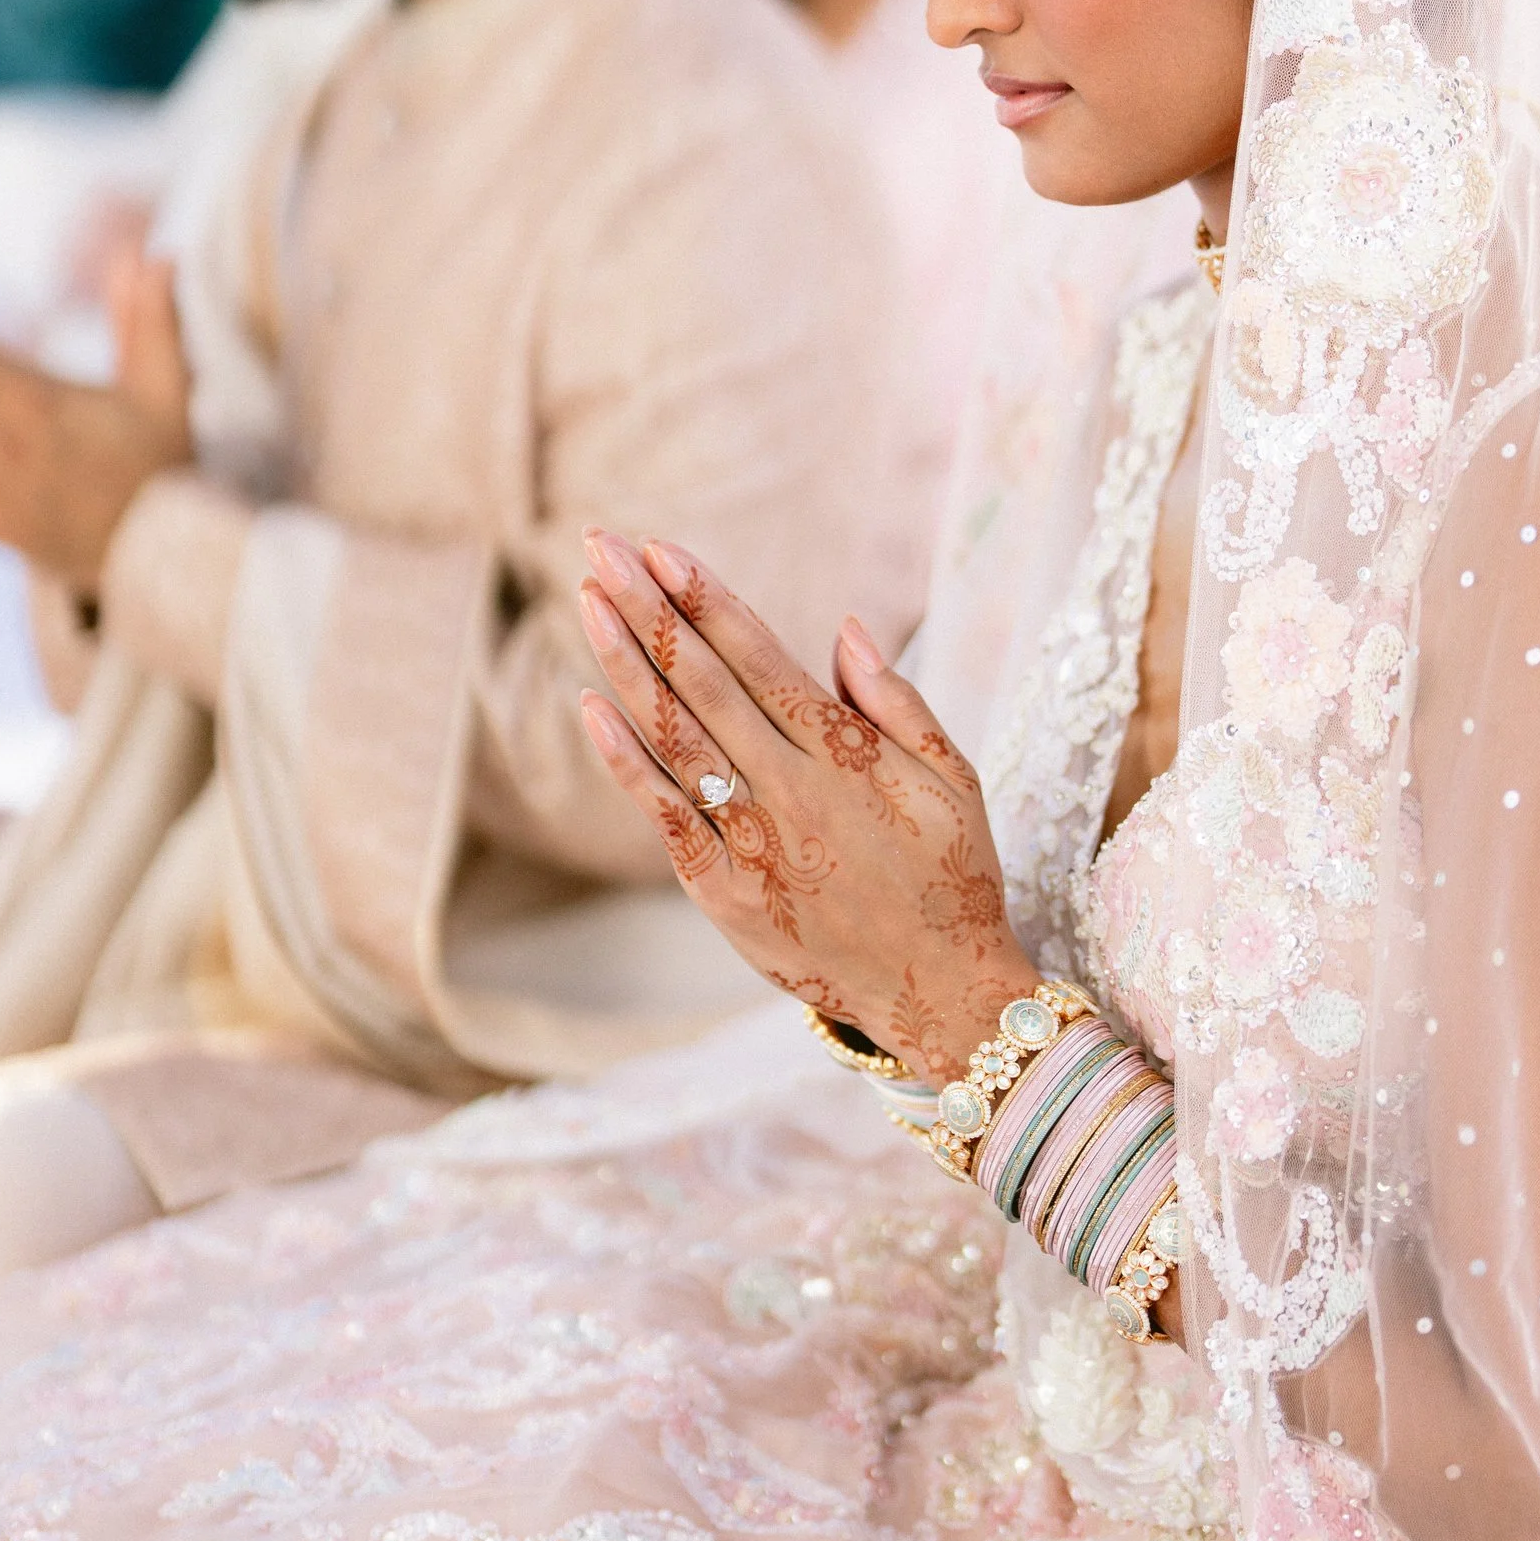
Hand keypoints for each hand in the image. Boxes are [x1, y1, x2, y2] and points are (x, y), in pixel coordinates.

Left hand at [574, 532, 1035, 1083]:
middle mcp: (789, 787)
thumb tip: (845, 629)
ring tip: (587, 602)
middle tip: (602, 547)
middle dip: (649, 608)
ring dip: (626, 665)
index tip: (661, 550)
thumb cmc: (951, 877)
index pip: (759, 656)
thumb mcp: (952, 778)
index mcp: (843, 754)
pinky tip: (592, 709)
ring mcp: (751, 840)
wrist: (941, 993)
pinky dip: (626, 762)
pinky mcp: (724, 891)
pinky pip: (664, 815)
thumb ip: (895, 703)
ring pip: (674, 736)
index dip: (706, 599)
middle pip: (704, 681)